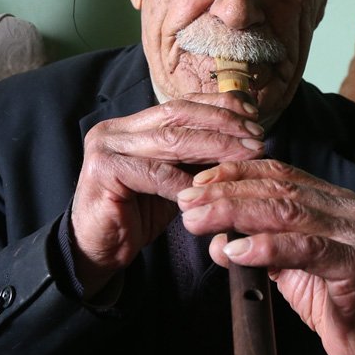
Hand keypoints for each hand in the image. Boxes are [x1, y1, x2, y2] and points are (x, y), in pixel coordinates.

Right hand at [70, 93, 264, 293]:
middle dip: (222, 122)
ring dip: (215, 145)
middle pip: (176, 114)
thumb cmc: (135, 216)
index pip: (178, 105)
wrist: (98, 250)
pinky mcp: (103, 171)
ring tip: (247, 153)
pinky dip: (187, 181)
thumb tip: (242, 141)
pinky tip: (212, 188)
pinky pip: (156, 174)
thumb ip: (193, 160)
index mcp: (129, 126)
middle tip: (257, 135)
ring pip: (170, 140)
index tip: (252, 112)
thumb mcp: (171, 182)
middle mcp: (114, 129)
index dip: (217, 105)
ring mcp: (105, 147)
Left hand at [178, 160, 354, 354]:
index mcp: (331, 201)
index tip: (196, 183)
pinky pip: (306, 249)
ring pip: (288, 211)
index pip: (277, 173)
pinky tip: (236, 251)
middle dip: (225, 193)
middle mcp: (347, 210)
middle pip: (277, 189)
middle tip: (187, 202)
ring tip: (199, 221)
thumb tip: (215, 237)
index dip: (234, 173)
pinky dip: (266, 247)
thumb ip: (256, 245)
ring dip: (235, 213)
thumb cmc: (332, 299)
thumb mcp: (288, 266)